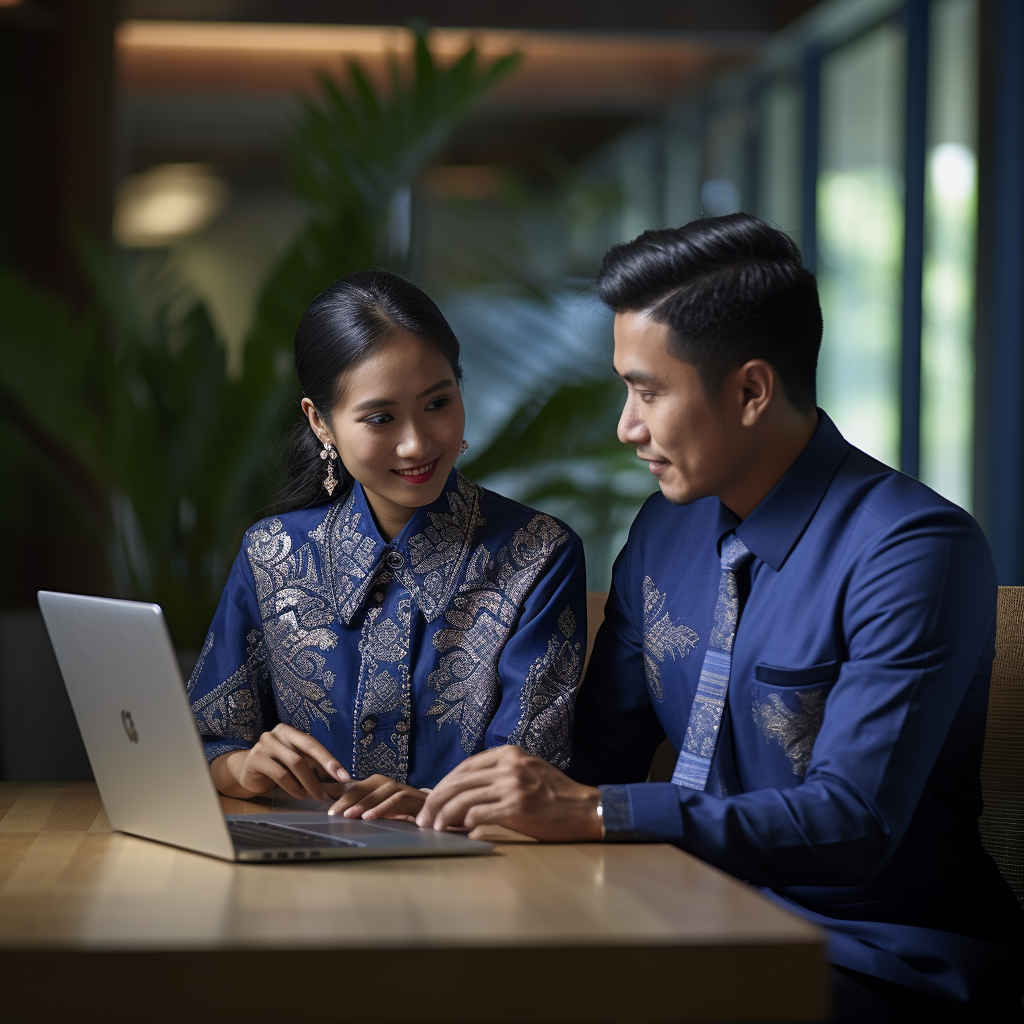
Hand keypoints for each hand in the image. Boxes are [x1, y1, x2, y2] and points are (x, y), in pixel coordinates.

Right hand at [211, 723, 349, 801]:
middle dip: (324, 769)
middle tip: (336, 786)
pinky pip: (281, 775)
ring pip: (295, 763)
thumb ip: (312, 763)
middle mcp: (277, 733)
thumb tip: (340, 777)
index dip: (330, 759)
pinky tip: (301, 795)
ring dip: (310, 782)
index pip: (313, 743)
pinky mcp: (256, 759)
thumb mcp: (295, 760)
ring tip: (318, 795)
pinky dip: (294, 787)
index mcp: (290, 731)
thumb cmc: (277, 766)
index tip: (345, 775)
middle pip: (306, 751)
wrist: (247, 772)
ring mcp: (265, 744)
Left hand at [327, 775, 427, 819]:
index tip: (328, 811)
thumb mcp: (377, 804)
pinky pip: (391, 802)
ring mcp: (396, 787)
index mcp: (374, 782)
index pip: (353, 789)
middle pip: (361, 790)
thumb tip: (336, 802)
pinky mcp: (407, 795)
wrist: (426, 808)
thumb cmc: (398, 807)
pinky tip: (369, 817)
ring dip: (361, 805)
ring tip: (348, 815)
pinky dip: (379, 809)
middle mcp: (384, 782)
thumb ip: (360, 801)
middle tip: (333, 813)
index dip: (339, 798)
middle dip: (345, 801)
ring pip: (375, 795)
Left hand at [415, 745, 602, 841]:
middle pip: (458, 782)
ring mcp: (513, 786)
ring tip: (434, 828)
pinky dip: (463, 824)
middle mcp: (510, 766)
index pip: (465, 767)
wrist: (586, 809)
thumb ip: (500, 773)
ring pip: (463, 799)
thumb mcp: (528, 770)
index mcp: (510, 753)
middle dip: (435, 800)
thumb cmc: (556, 794)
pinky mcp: (517, 807)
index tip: (431, 798)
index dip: (444, 783)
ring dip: (443, 815)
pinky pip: (479, 815)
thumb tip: (465, 790)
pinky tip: (457, 831)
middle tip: (423, 818)